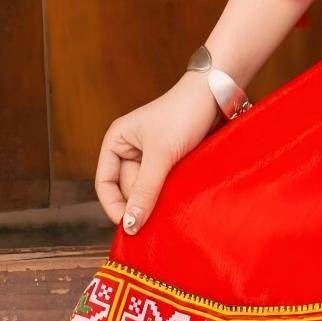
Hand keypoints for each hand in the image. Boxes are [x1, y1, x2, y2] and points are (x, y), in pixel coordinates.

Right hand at [95, 71, 221, 234]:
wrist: (216, 93)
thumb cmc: (184, 114)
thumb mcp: (161, 154)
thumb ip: (145, 190)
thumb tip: (129, 226)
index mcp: (117, 140)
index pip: (105, 183)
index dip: (113, 206)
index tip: (129, 227)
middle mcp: (129, 147)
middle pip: (127, 188)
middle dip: (140, 201)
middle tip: (157, 217)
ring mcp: (150, 153)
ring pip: (146, 187)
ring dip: (155, 198)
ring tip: (169, 206)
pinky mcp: (169, 156)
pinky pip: (162, 182)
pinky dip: (168, 191)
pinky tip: (177, 199)